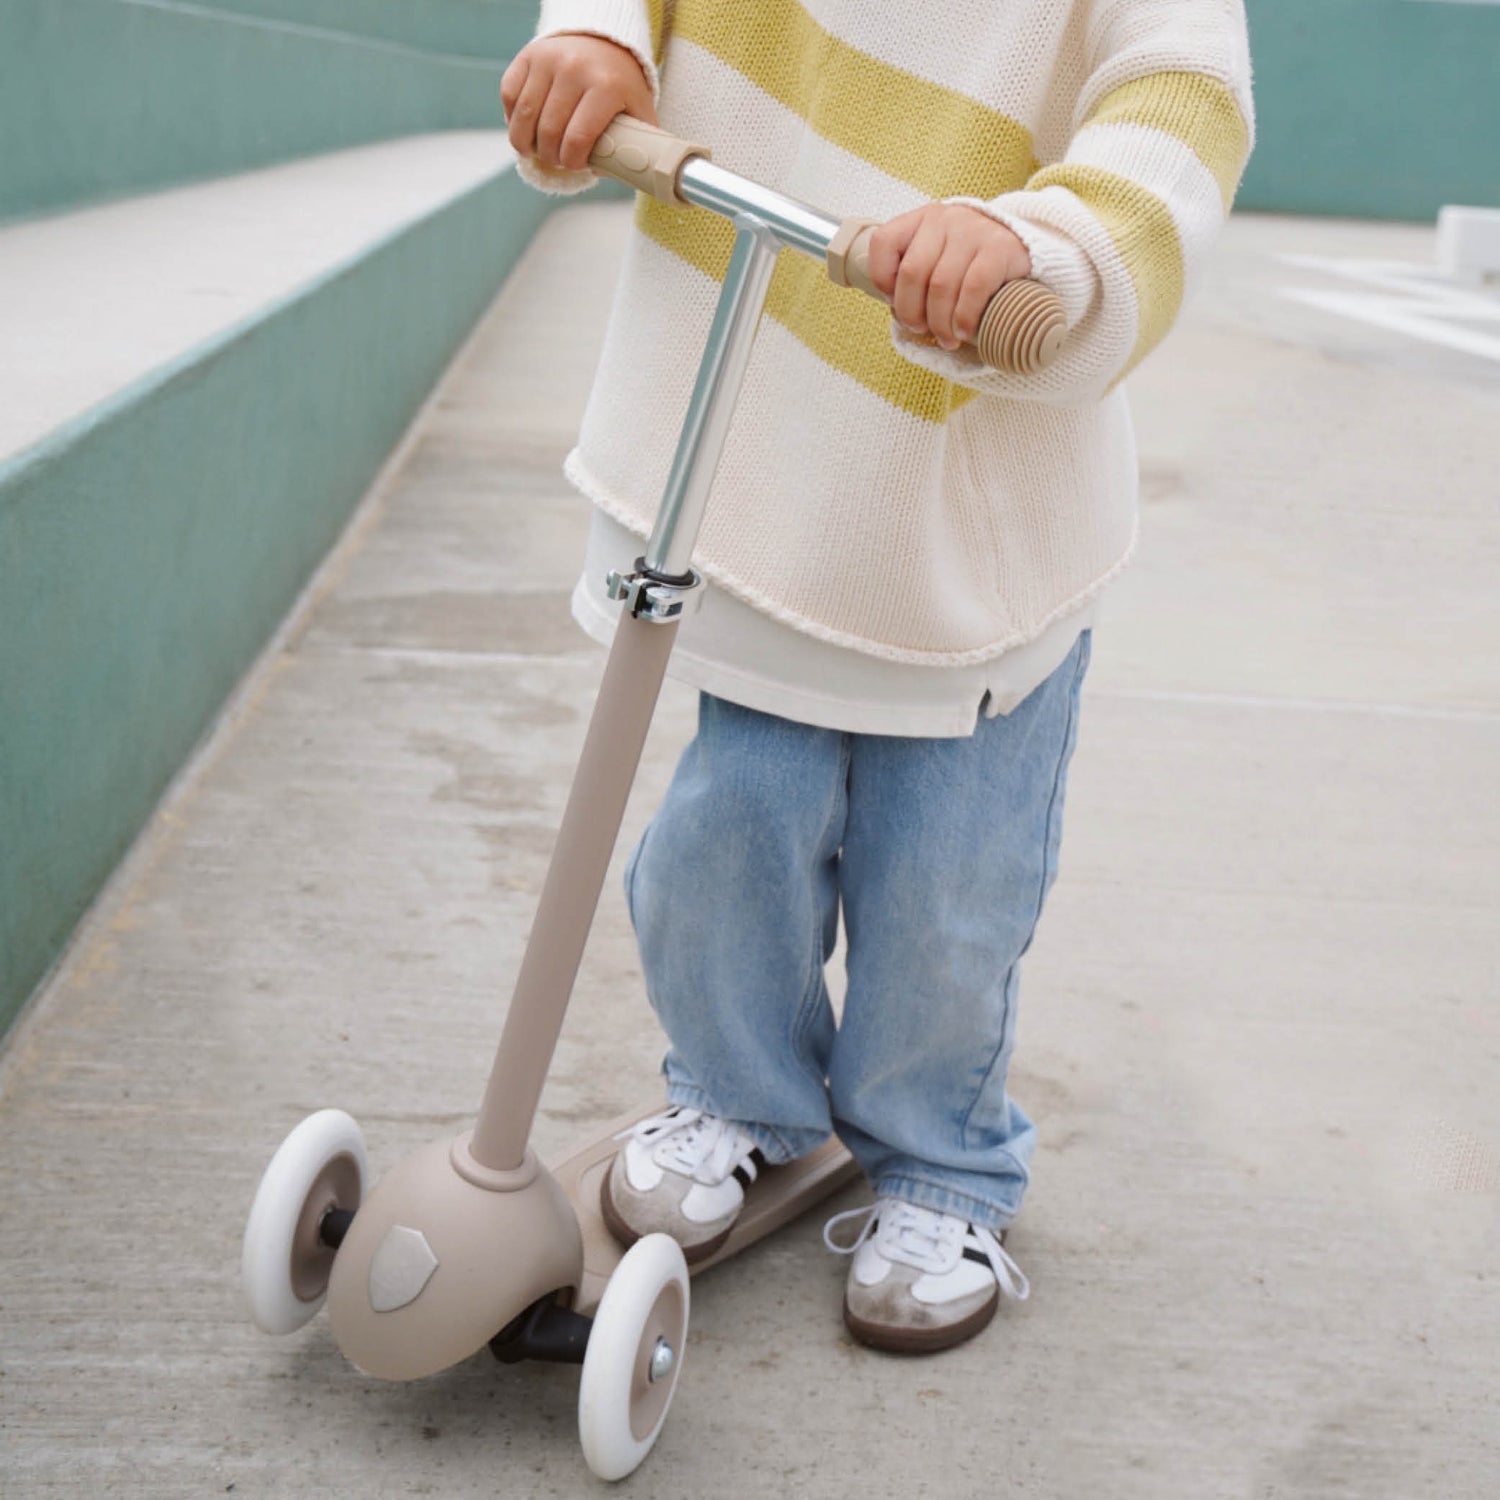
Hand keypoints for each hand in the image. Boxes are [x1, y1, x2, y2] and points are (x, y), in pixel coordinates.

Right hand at [502, 34, 656, 171]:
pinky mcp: (528, 55)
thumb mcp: (639, 110)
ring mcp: (548, 59)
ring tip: (537, 151)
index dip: (572, 162)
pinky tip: (525, 128)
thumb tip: (620, 172)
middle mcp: (574, 69)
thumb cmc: (620, 85)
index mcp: (606, 86)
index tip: (574, 164)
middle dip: (550, 156)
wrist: (603, 41)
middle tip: (557, 160)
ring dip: (526, 143)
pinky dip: (513, 118)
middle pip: (548, 132)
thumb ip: (637, 143)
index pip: (577, 139)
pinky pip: (509, 96)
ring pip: (523, 116)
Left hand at [867, 204, 1032, 350]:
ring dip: (940, 323)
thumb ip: (913, 274)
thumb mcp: (936, 258)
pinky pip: (973, 289)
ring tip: (946, 339)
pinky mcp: (1000, 248)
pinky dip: (964, 318)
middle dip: (911, 312)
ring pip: (941, 286)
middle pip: (912, 273)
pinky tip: (965, 332)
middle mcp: (945, 220)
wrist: (1020, 250)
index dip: (882, 279)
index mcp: (921, 220)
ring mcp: (973, 231)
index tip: (894, 302)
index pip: (883, 241)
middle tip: (921, 330)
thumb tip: (895, 308)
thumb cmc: (967, 264)